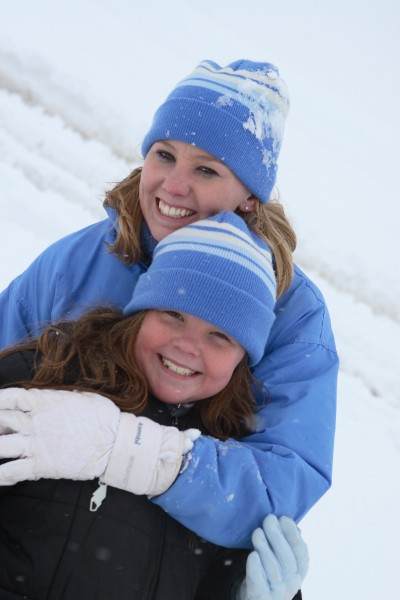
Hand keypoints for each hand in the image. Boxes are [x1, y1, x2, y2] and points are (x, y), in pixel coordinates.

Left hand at [0, 387, 199, 494]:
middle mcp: (37, 422)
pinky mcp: (42, 466)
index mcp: (46, 402)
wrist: (116, 444)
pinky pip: (12, 472)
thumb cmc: (104, 418)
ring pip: (2, 446)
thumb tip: (58, 398)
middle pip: (2, 420)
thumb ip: (63, 398)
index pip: (12, 397)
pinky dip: (0, 475)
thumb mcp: (83, 398)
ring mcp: (38, 445)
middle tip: (0, 428)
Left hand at [237, 515, 308, 599]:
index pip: (301, 554)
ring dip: (265, 549)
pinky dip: (255, 569)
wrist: (256, 597)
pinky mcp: (260, 598)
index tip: (283, 518)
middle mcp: (291, 584)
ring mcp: (276, 593)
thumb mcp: (281, 557)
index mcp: (299, 572)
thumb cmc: (269, 570)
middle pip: (287, 561)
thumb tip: (287, 522)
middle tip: (268, 520)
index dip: (293, 535)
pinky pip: (259, 584)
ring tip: (257, 532)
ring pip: (273, 571)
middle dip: (277, 537)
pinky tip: (252, 555)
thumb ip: (286, 542)